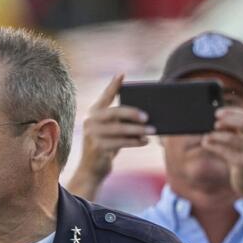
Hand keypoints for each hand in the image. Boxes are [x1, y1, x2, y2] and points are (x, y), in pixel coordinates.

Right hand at [72, 74, 152, 191]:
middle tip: (147, 116)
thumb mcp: (110, 129)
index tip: (122, 74)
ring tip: (152, 130)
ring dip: (138, 130)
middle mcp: (90, 121)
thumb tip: (144, 114)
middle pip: (114, 112)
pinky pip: (120, 143)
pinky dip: (135, 142)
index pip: (105, 96)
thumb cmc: (106, 145)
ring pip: (119, 129)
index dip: (113, 85)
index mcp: (93, 112)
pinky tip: (145, 141)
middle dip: (132, 113)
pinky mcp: (97, 148)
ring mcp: (92, 135)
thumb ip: (119, 120)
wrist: (92, 168)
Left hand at [201, 107, 242, 204]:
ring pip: (233, 138)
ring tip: (206, 136)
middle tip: (214, 122)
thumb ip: (236, 134)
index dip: (232, 112)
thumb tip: (218, 122)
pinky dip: (214, 146)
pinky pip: (226, 152)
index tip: (218, 112)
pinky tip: (206, 144)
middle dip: (227, 120)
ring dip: (216, 136)